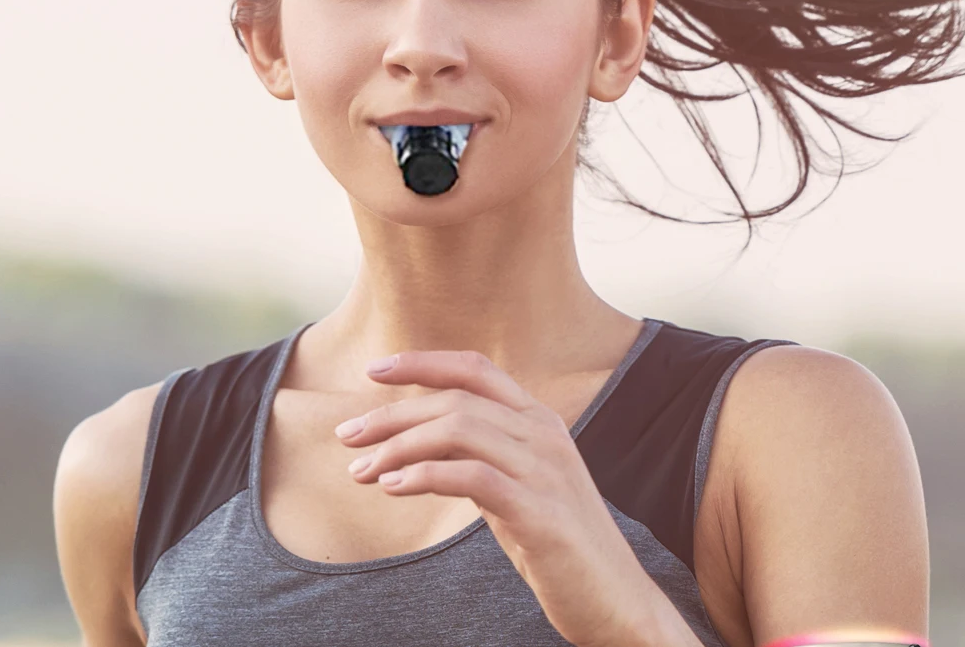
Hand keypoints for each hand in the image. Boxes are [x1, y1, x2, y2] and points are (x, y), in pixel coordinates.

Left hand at [333, 349, 657, 646]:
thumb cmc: (558, 542)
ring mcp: (545, 470)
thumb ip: (481, 455)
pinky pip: (473, 477)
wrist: (616, 601)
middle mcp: (544, 433)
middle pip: (455, 401)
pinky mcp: (541, 512)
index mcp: (539, 419)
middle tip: (347, 435)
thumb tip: (421, 440)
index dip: (424, 362)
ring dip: (400, 445)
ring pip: (459, 430)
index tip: (375, 369)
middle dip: (393, 414)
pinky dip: (425, 475)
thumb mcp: (516, 484)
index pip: (475, 369)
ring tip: (361, 469)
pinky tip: (392, 487)